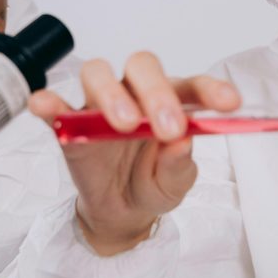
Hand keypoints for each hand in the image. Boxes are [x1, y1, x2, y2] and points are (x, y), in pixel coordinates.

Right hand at [31, 52, 239, 255]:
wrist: (122, 211)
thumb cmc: (154, 184)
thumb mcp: (174, 184)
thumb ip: (178, 166)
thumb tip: (181, 143)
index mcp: (172, 102)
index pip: (192, 85)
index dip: (211, 89)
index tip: (230, 104)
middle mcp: (137, 94)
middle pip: (142, 66)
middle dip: (157, 91)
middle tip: (168, 127)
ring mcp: (100, 105)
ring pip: (98, 74)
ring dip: (112, 94)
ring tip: (125, 125)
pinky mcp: (69, 123)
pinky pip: (55, 106)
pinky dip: (49, 102)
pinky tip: (46, 105)